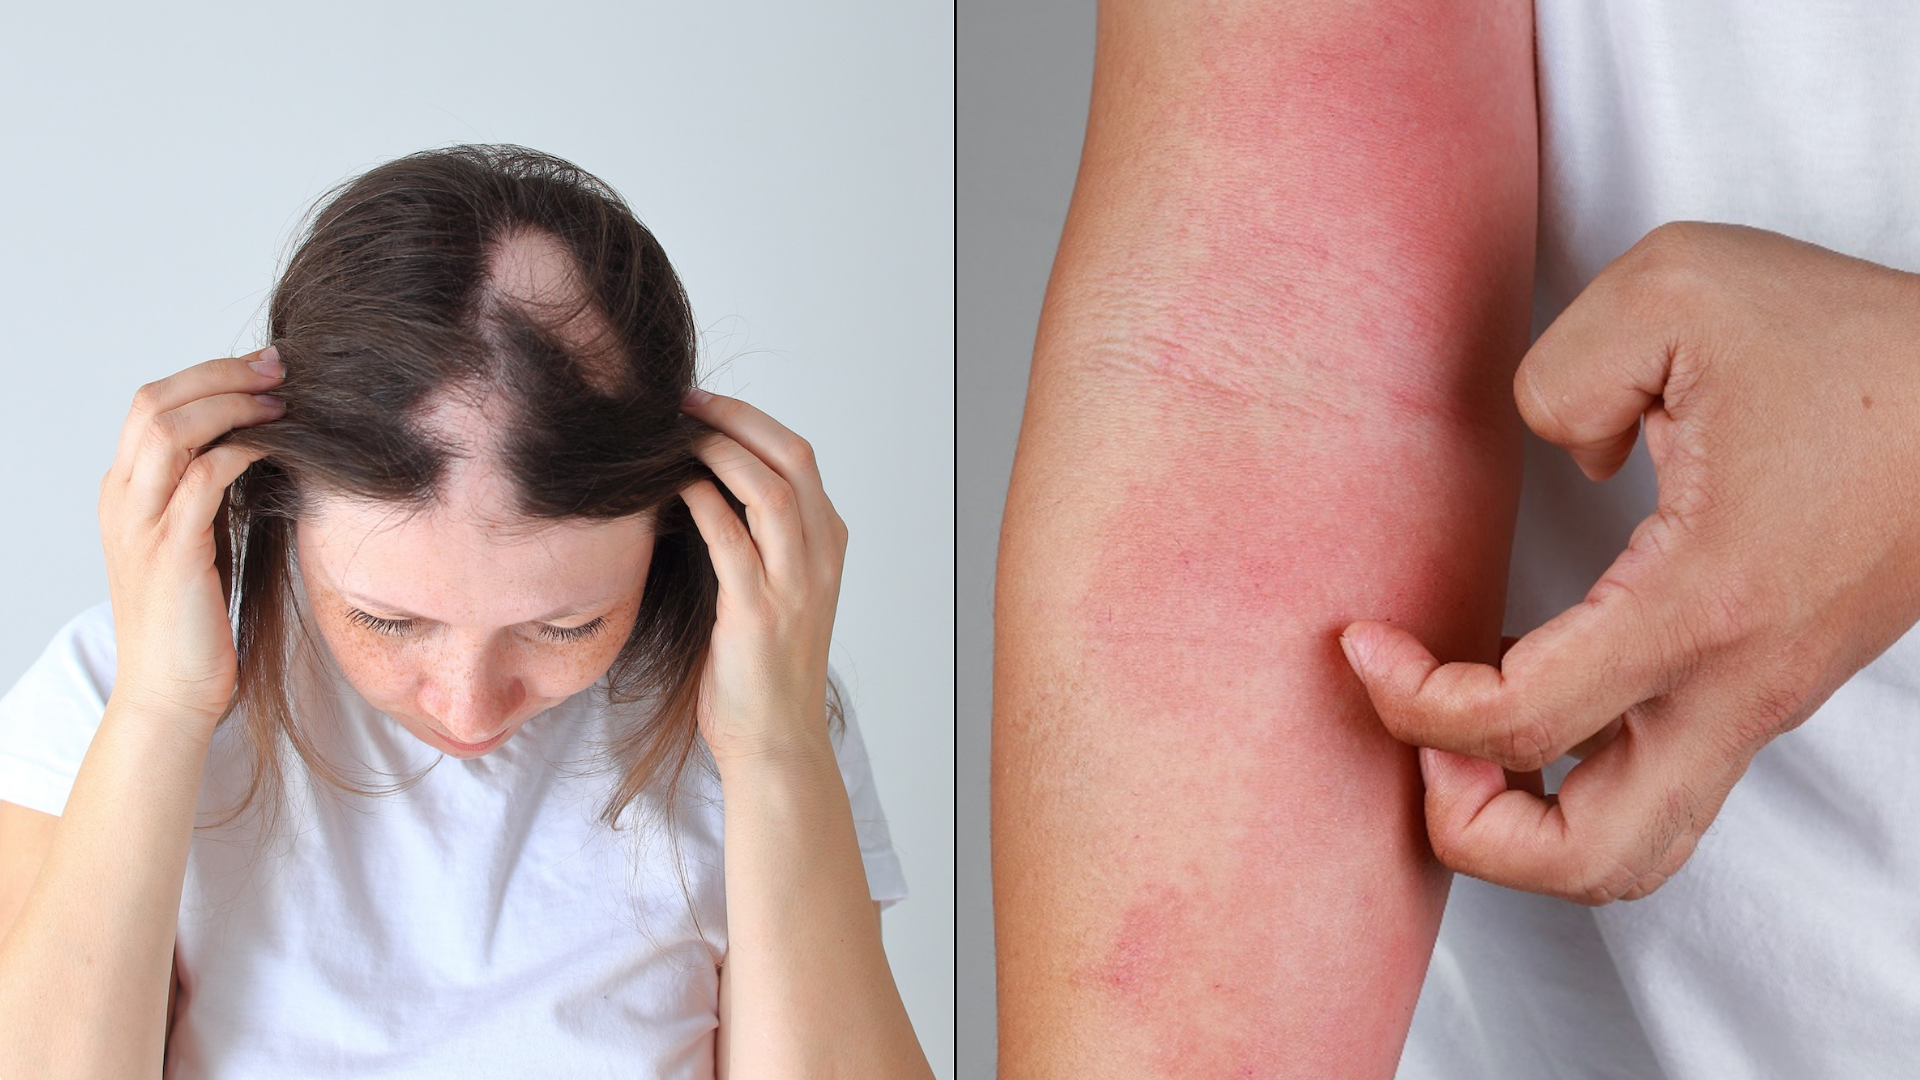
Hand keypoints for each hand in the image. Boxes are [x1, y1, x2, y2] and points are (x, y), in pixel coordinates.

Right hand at [101, 347, 284, 724]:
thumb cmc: (194, 620)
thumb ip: (206, 494)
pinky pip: (202, 479)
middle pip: (154, 402)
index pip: (150, 404)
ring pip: (169, 429)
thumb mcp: (196, 541)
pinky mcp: (171, 551)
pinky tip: (276, 447)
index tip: (263, 367)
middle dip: (219, 374)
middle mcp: (122, 499)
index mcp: (124, 492)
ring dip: (230, 404)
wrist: (170, 691)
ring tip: (281, 401)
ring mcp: (140, 524)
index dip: (206, 375)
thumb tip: (253, 445)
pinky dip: (240, 452)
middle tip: (278, 367)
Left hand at [677, 389, 847, 767]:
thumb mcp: (777, 588)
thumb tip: (703, 482)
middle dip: (736, 419)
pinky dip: (701, 502)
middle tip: (684, 403)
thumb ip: (758, 538)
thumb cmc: (762, 668)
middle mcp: (821, 556)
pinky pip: (731, 539)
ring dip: (718, 452)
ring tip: (674, 438)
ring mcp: (795, 584)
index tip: (702, 405)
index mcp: (828, 544)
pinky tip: (672, 488)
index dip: (749, 420)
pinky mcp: (759, 612)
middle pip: (791, 457)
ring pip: (769, 490)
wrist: (775, 740)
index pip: (799, 456)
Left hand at [1338, 221, 1919, 903]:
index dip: (1408, 702)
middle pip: (1588, 860)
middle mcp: (1733, 686)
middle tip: (1419, 740)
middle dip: (1469, 828)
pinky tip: (1531, 676)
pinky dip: (1575, 775)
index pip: (1519, 721)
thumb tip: (1556, 454)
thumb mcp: (1678, 290)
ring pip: (1636, 850)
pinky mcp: (1768, 690)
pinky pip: (1660, 785)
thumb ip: (1561, 375)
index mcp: (1699, 605)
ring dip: (1525, 821)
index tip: (1362, 641)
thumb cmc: (1854, 342)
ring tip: (1462, 732)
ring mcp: (1758, 703)